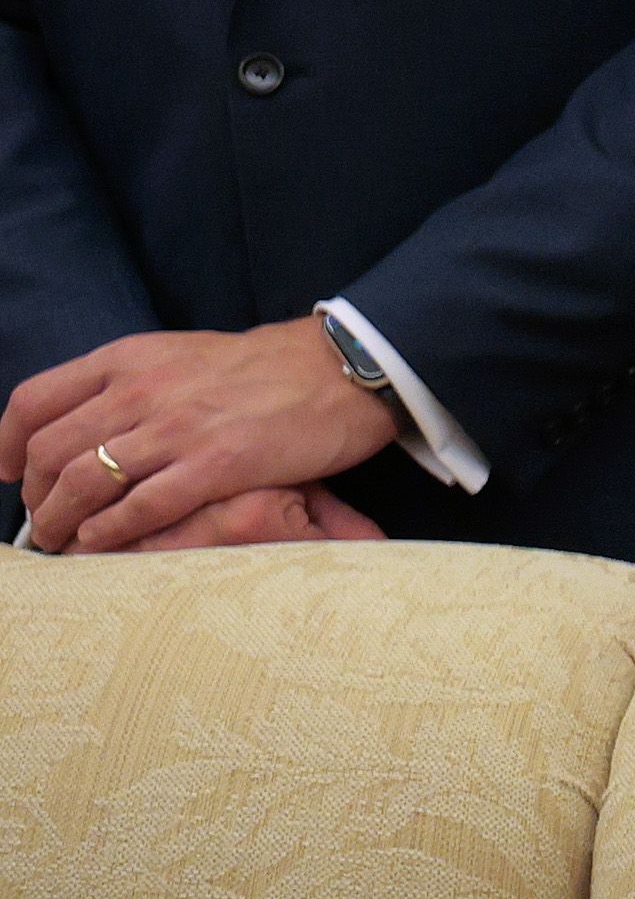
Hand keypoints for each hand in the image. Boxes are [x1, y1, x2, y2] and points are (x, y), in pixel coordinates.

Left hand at [10, 316, 393, 550]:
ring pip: (86, 481)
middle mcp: (142, 390)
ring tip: (61, 542)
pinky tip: (100, 543)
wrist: (339, 370)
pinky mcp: (217, 465)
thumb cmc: (266, 368)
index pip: (36, 400)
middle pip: (51, 449)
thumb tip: (91, 417)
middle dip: (35, 495)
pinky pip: (143, 506)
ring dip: (62, 520)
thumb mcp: (181, 354)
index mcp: (128, 359)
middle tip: (42, 520)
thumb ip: (132, 381)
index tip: (9, 470)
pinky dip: (110, 531)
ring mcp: (178, 429)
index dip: (10, 442)